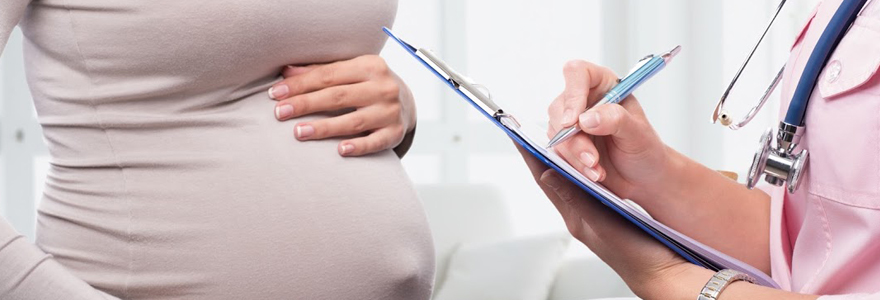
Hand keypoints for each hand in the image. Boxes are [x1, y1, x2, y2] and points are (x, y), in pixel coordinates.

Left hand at [268, 55, 415, 156]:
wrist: (408, 102)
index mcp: (370, 65)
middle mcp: (383, 87)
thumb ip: (320, 72)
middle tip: (279, 113)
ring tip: (299, 132)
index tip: (275, 94)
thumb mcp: (351, 72)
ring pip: (353, 121)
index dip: (300, 85)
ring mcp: (390, 111)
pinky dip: (358, 146)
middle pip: (338, 96)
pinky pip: (375, 142)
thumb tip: (286, 72)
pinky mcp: (396, 133)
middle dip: (306, 104)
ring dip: (324, 127)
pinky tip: (340, 150)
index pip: (328, 75)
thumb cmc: (368, 85)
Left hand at [515, 144, 691, 298]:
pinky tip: (587, 154)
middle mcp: (580, 213)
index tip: (517, 133)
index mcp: (574, 216)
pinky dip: (584, 164)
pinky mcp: (609, 210)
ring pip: (572, 176)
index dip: (531, 155)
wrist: (662, 270)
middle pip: (555, 175)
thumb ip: (576, 198)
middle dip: (544, 151)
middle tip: (533, 128)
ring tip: (556, 134)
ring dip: (564, 155)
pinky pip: (590, 181)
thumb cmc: (635, 255)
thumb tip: (547, 174)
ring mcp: (593, 211)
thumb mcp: (602, 223)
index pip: (546, 179)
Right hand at [549, 60, 675, 203]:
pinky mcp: (566, 143)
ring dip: (574, 154)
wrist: (643, 178)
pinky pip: (557, 151)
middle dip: (574, 138)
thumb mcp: (638, 133)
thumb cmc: (645, 149)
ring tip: (596, 169)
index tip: (574, 122)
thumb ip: (615, 120)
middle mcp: (584, 100)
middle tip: (592, 158)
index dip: (572, 94)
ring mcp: (572, 122)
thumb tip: (586, 118)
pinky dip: (573, 164)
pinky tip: (592, 173)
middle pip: (561, 107)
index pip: (577, 73)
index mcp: (604, 85)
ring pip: (556, 132)